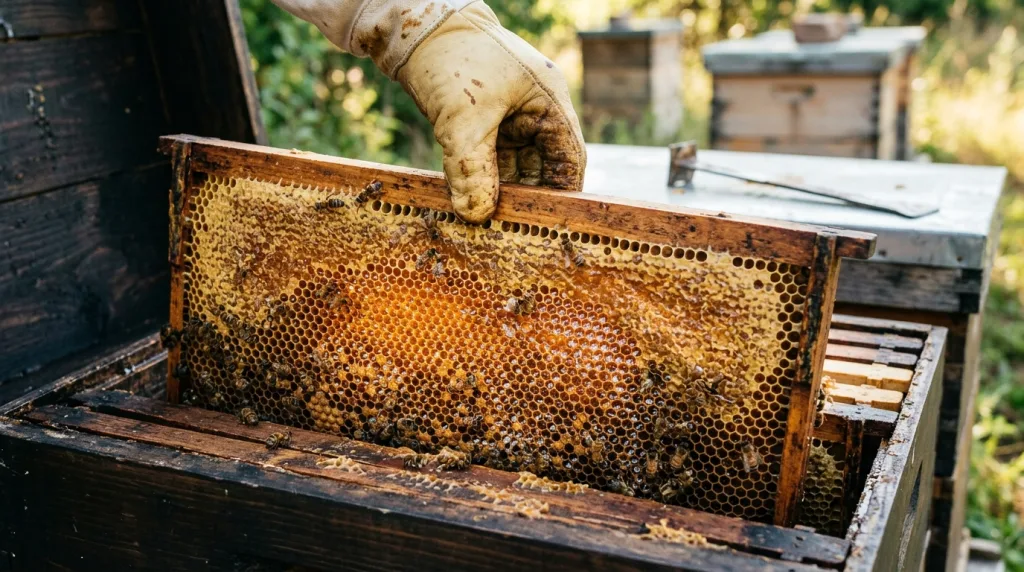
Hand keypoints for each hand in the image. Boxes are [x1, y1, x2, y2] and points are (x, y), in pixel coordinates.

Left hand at [396, 2, 585, 221]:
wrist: (412, 28)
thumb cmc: (450, 60)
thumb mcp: (462, 120)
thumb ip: (472, 170)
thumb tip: (476, 216)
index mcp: (548, 101)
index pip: (568, 159)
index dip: (562, 193)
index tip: (549, 225)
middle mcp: (534, 110)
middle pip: (541, 167)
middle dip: (527, 198)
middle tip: (512, 231)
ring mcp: (509, 117)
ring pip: (513, 166)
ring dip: (500, 192)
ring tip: (489, 224)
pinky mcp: (483, 122)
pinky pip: (489, 159)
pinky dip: (481, 179)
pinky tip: (469, 202)